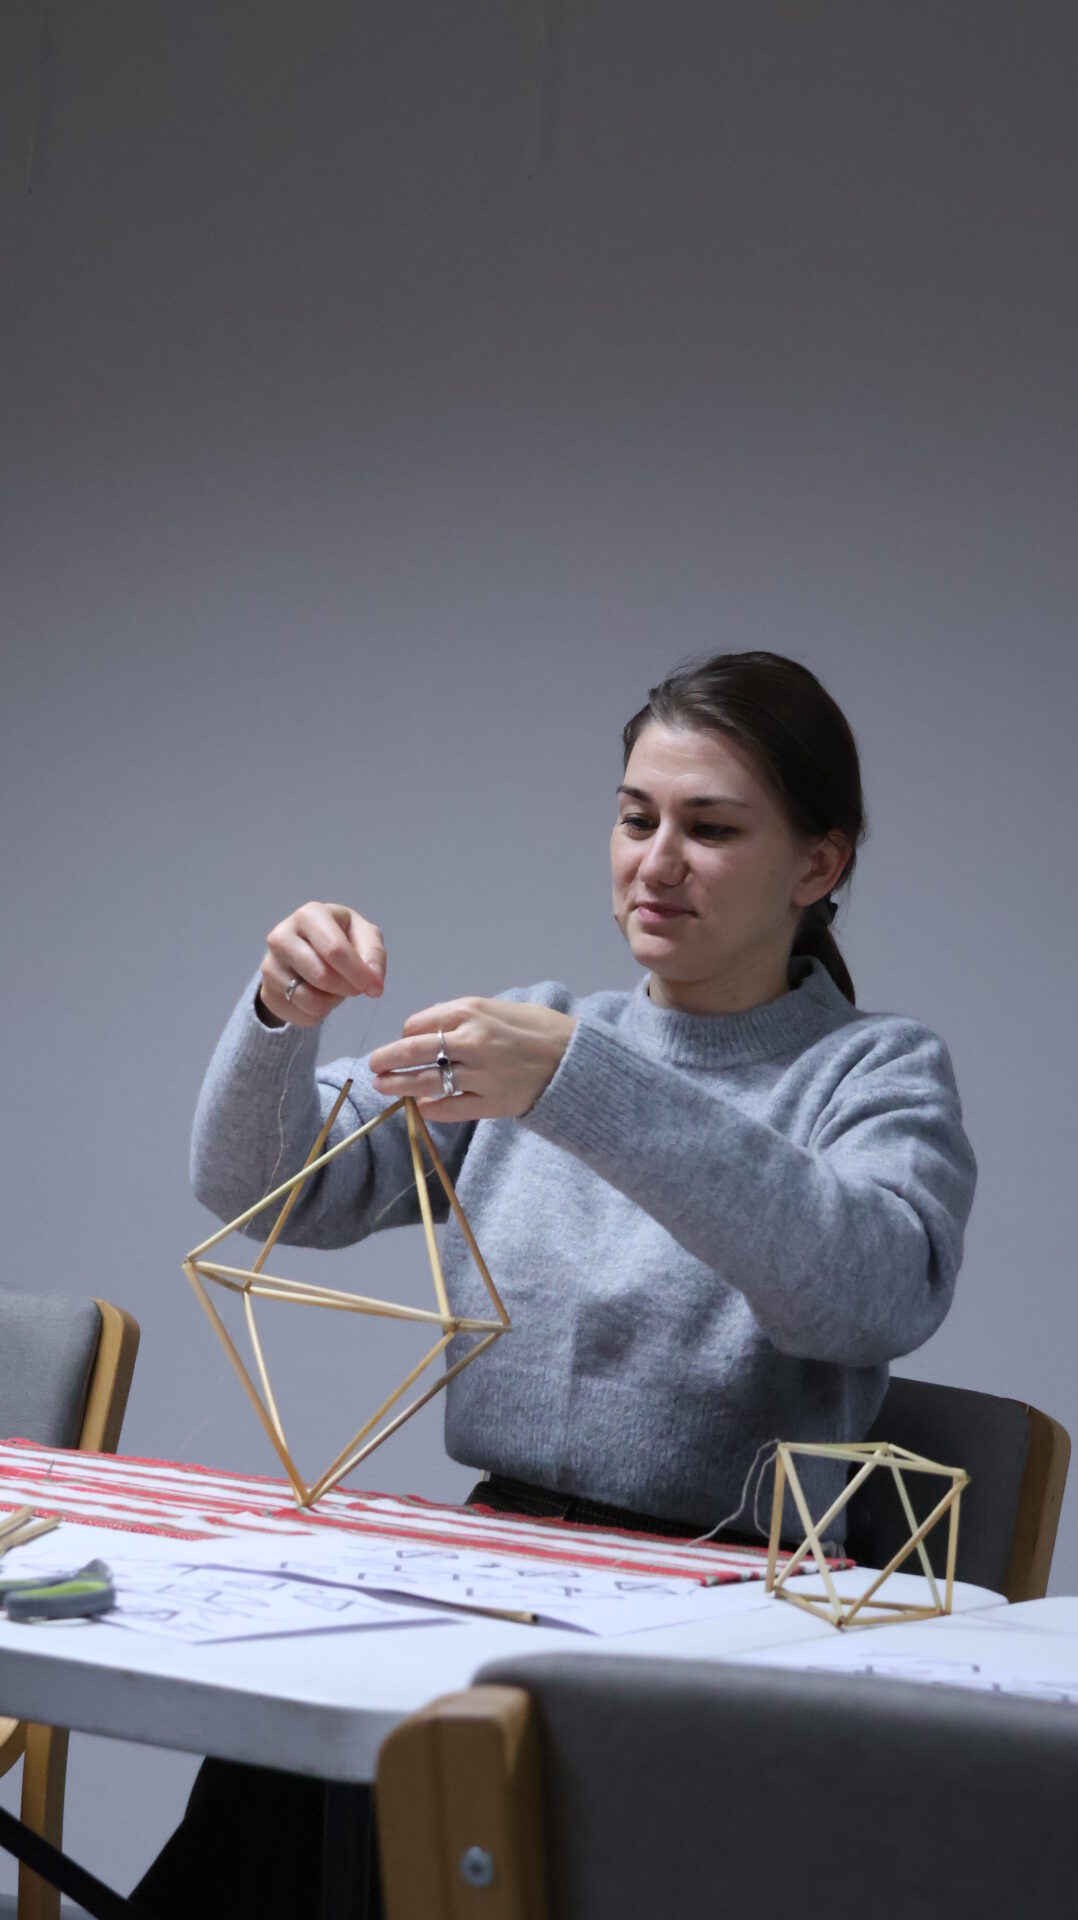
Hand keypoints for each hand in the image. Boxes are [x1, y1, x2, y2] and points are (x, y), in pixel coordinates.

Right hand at [258, 902, 386, 1027]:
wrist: (306, 948)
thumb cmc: (341, 936)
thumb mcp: (364, 935)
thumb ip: (373, 953)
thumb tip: (373, 978)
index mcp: (309, 915)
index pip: (333, 949)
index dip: (358, 972)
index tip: (376, 988)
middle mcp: (281, 936)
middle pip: (321, 976)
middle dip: (347, 987)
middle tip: (356, 987)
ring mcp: (269, 966)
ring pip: (310, 1000)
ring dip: (333, 1001)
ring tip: (336, 988)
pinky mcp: (267, 992)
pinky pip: (301, 1015)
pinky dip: (319, 1012)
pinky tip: (320, 996)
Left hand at [369, 997, 576, 1121]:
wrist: (576, 1059)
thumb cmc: (539, 1028)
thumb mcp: (499, 1007)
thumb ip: (463, 1017)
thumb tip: (428, 1029)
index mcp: (470, 1011)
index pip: (418, 1024)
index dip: (406, 1034)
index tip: (407, 1042)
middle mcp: (470, 1040)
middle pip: (412, 1051)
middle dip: (386, 1059)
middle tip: (373, 1066)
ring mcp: (479, 1074)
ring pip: (425, 1081)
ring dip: (398, 1085)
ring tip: (383, 1087)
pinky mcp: (490, 1102)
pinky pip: (449, 1107)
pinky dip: (431, 1107)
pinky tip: (422, 1106)